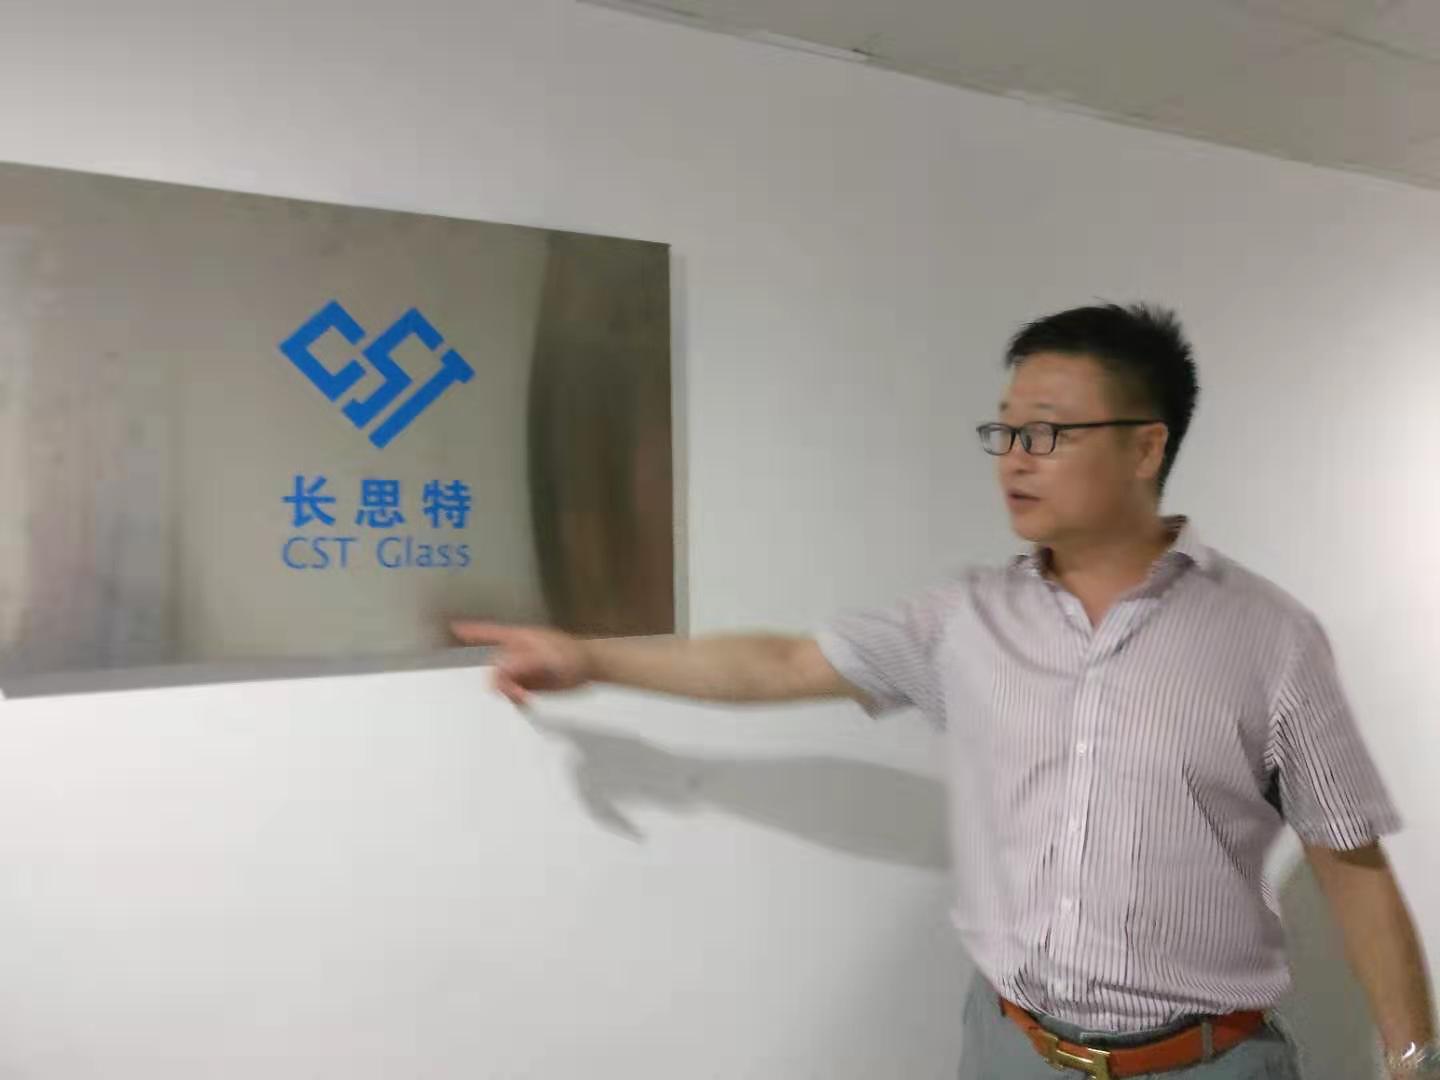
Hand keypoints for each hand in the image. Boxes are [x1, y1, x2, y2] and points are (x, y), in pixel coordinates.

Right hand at [449, 620, 592, 705]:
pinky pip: (513, 694)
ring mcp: (522, 670)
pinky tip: (524, 702)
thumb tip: (498, 671)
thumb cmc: (572, 655)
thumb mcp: (549, 657)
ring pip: (502, 684)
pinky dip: (515, 700)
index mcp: (519, 639)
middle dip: (499, 682)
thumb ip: (524, 664)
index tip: (453, 628)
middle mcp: (516, 653)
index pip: (490, 633)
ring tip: (525, 699)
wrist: (592, 667)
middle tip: (516, 694)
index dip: (471, 631)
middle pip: (494, 668)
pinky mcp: (528, 685)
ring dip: (508, 693)